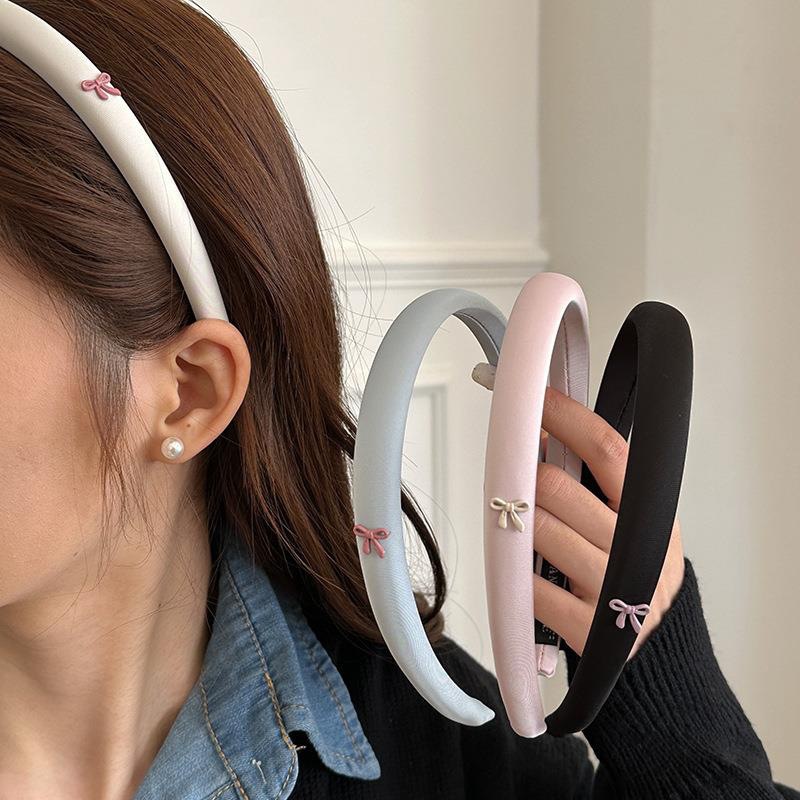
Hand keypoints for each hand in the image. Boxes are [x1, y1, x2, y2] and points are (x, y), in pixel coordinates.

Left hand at [533, 386, 684, 657]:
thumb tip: (539, 435)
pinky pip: (530, 586)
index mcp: (648, 509)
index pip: (606, 448)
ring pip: (538, 530)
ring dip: (518, 524)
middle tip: (516, 483)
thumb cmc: (628, 566)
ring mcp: (615, 589)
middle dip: (526, 478)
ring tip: (521, 529)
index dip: (565, 417)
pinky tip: (528, 575)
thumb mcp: (628, 519)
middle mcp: (637, 545)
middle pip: (558, 487)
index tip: (532, 397)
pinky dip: (520, 575)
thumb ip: (593, 480)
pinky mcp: (590, 628)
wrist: (656, 645)